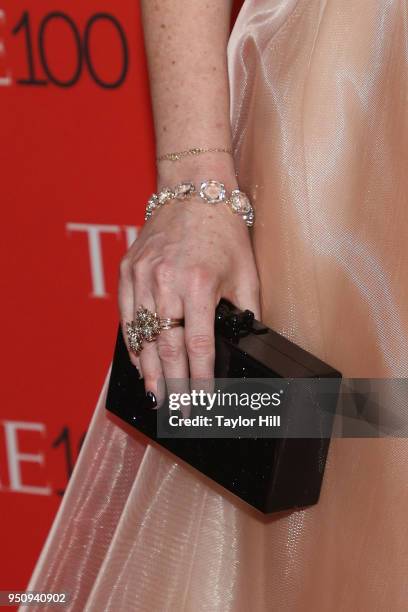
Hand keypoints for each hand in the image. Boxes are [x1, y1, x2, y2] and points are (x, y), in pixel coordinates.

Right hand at [118, 185, 259, 404]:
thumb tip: (246, 342)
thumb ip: (246, 311)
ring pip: (142, 335)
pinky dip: (133, 342)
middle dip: (173, 384)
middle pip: (167, 347)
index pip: (198, 346)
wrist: (195, 191)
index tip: (203, 400)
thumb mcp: (246, 272)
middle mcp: (166, 282)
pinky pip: (126, 315)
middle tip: (178, 411)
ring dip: (149, 370)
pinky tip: (139, 362)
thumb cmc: (224, 230)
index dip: (200, 379)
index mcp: (199, 284)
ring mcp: (142, 276)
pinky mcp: (128, 270)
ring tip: (157, 396)